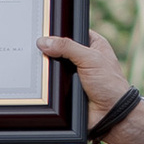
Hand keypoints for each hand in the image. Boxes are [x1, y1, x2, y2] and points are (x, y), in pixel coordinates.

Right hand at [39, 29, 143, 143]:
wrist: (111, 115)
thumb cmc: (110, 85)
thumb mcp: (90, 59)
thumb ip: (68, 47)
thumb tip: (44, 42)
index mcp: (93, 44)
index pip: (70, 31)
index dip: (57, 31)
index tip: (41, 28)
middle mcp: (82, 57)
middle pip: (58, 49)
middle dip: (48, 50)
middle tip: (33, 47)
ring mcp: (73, 73)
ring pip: (52, 67)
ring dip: (46, 69)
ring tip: (33, 64)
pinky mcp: (66, 88)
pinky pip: (51, 83)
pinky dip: (46, 83)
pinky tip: (37, 80)